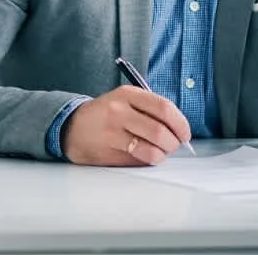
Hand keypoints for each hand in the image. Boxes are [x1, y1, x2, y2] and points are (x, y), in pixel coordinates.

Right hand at [62, 85, 191, 166]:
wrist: (72, 127)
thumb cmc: (107, 113)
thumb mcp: (125, 99)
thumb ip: (151, 109)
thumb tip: (179, 129)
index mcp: (127, 94)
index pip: (164, 108)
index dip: (180, 124)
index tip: (185, 133)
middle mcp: (119, 112)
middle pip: (159, 131)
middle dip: (173, 143)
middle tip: (174, 145)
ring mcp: (112, 134)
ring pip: (151, 150)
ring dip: (162, 155)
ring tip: (160, 152)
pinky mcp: (108, 153)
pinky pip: (138, 162)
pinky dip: (148, 161)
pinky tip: (145, 156)